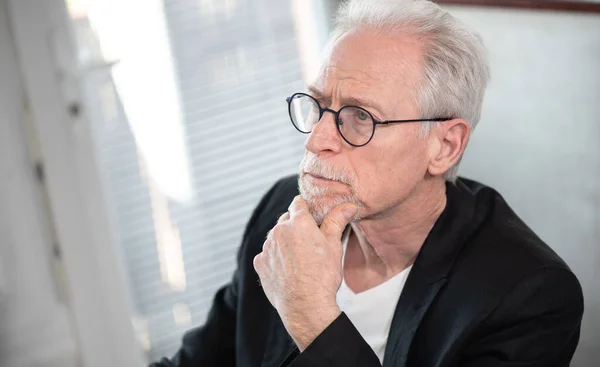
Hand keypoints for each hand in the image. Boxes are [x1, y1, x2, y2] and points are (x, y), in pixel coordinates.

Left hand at [253, 196, 357, 349]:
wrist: (305, 305)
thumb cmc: (323, 275)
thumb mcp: (334, 245)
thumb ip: (337, 221)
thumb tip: (348, 205)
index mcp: (299, 222)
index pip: (298, 203)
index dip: (306, 208)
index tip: (312, 216)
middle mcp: (279, 230)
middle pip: (286, 219)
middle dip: (296, 226)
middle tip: (309, 241)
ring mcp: (267, 247)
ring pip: (276, 236)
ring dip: (284, 241)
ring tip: (299, 258)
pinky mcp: (260, 263)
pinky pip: (267, 254)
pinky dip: (275, 258)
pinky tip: (287, 269)